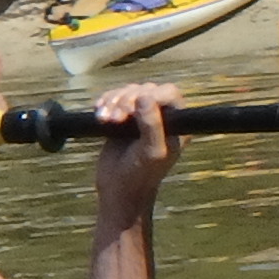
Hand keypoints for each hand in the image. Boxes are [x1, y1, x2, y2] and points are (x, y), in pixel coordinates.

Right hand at [93, 82, 182, 208]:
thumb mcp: (152, 152)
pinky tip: (100, 115)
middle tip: (116, 120)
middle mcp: (162, 116)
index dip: (150, 95)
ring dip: (113, 101)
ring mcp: (142, 115)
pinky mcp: (123, 117)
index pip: (168, 93)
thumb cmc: (141, 175)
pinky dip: (105, 103)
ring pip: (128, 91)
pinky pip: (114, 98)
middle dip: (127, 100)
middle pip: (145, 89)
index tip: (132, 111)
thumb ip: (152, 125)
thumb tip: (145, 96)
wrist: (118, 189)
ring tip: (106, 120)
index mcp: (178, 123)